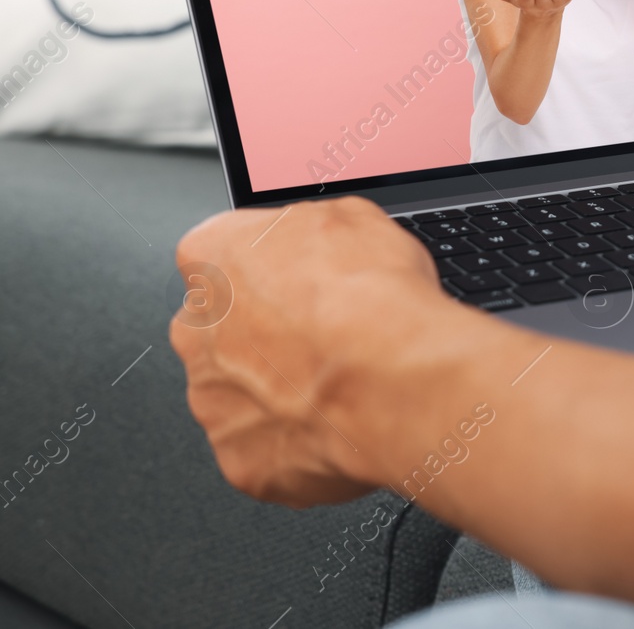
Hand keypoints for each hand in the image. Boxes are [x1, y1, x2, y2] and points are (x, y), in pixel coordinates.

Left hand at [168, 197, 449, 506]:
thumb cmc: (370, 298)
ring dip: (284, 390)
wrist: (391, 379)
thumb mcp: (355, 218)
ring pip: (245, 394)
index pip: (224, 256)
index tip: (305, 279)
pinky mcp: (239, 461)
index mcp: (213, 258)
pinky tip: (341, 423)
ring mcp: (212, 401)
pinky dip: (300, 442)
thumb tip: (318, 241)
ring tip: (344, 384)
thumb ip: (309, 231)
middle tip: (328, 336)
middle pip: (226, 330)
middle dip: (270, 335)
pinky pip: (268, 450)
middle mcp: (196, 331)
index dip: (274, 269)